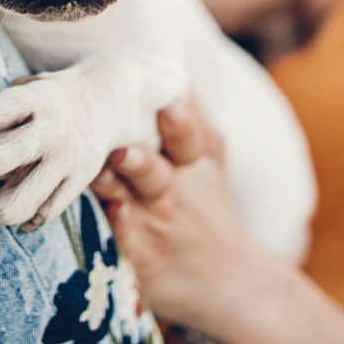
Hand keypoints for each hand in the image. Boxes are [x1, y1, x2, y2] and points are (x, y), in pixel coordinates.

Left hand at [0, 72, 112, 232]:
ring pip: (28, 196)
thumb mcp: (28, 89)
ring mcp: (68, 158)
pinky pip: (50, 210)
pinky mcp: (80, 179)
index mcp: (37, 100)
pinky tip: (16, 224)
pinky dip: (30, 220)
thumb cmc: (51, 98)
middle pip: (8, 155)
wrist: (106, 101)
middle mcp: (52, 131)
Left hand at [90, 99, 285, 336]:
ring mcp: (155, 223)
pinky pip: (124, 238)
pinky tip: (112, 215)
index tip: (168, 100)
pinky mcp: (139, 254)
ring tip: (112, 164)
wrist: (231, 283)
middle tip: (124, 143)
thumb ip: (190, 113)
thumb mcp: (210, 159)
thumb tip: (169, 61)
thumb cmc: (210, 207)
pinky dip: (118, 227)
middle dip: (140, 155)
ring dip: (121, 181)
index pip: (187, 136)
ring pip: (134, 198)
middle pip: (154, 168)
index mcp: (194, 162)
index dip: (178, 119)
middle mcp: (174, 191)